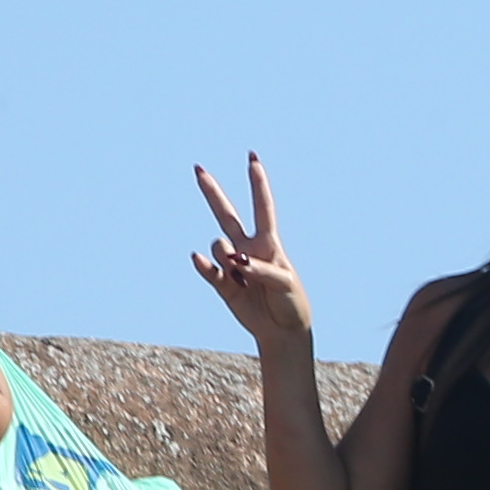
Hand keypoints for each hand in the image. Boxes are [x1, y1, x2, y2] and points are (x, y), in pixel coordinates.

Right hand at [190, 156, 313, 345]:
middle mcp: (248, 249)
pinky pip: (209, 269)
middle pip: (226, 214)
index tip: (253, 159)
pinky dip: (205, 265)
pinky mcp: (222, 284)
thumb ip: (262, 268)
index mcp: (268, 243)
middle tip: (198, 168)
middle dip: (212, 192)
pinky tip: (200, 260)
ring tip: (240, 272)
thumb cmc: (291, 301)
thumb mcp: (284, 282)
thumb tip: (235, 260)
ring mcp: (233, 265)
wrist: (282, 330)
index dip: (258, 184)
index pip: (262, 208)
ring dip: (225, 253)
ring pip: (219, 245)